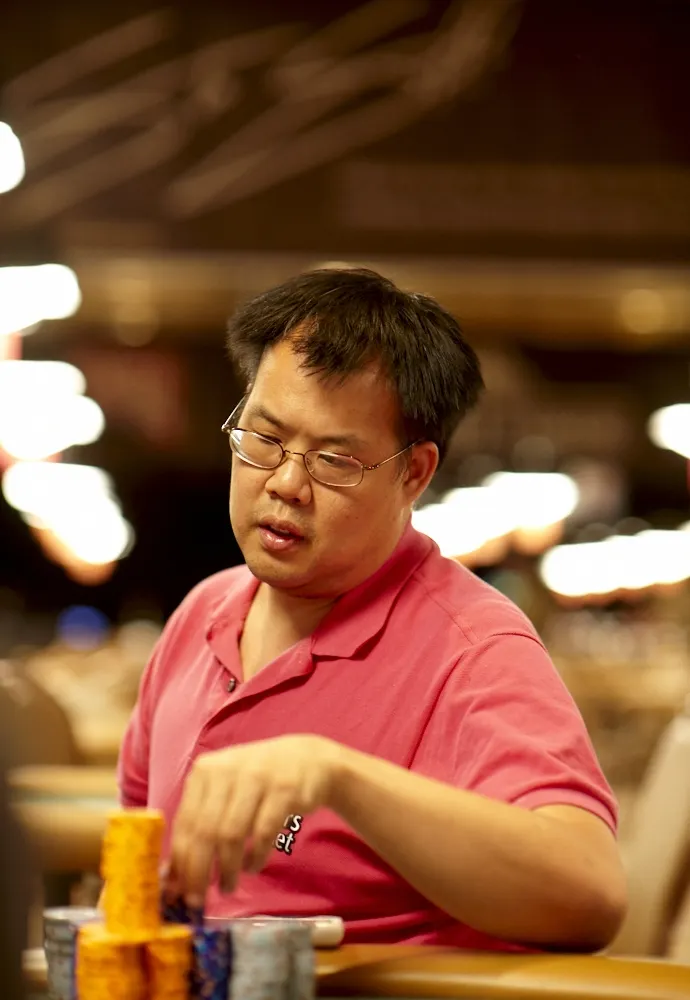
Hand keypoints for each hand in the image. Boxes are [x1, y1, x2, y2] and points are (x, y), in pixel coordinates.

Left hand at [166, 734, 340, 906]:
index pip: (185, 823)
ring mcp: (257, 777)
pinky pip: (263, 834)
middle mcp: (228, 769)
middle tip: (198, 900)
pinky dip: (255, 857)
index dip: (179, 862)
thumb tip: (173, 874)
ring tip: (228, 886)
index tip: (176, 892)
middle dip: (199, 872)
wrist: (307, 760)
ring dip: (227, 869)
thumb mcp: (225, 790)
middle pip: (205, 831)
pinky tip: (252, 866)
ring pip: (232, 834)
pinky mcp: (285, 789)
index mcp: (205, 770)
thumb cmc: (257, 782)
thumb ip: (200, 822)